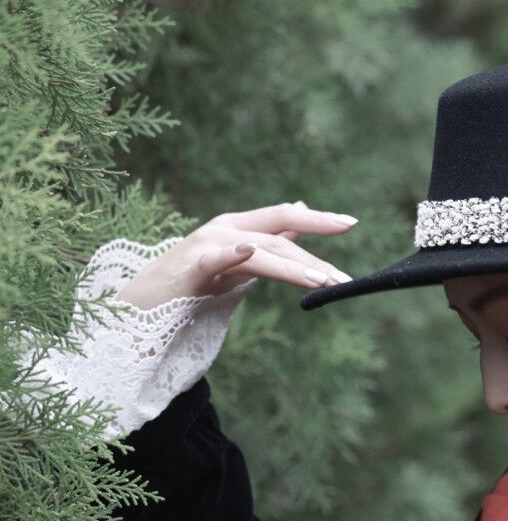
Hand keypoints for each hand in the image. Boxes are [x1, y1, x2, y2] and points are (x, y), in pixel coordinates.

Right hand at [115, 201, 357, 309]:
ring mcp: (207, 245)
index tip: (351, 223)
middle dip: (315, 256)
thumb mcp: (240, 261)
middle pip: (279, 236)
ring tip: (322, 279)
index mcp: (239, 227)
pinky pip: (217, 258)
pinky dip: (235, 253)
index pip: (285, 217)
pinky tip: (251, 251)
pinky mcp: (191, 268)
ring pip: (260, 250)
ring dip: (293, 265)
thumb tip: (301, 210)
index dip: (318, 219)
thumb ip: (270, 239)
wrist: (144, 309)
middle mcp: (225, 229)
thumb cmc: (193, 286)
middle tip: (344, 278)